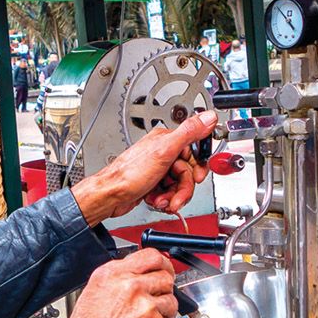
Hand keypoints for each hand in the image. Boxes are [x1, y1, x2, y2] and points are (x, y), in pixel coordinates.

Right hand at [58, 249, 177, 317]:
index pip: (150, 256)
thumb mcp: (93, 294)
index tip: (163, 268)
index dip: (161, 263)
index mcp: (113, 275)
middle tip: (156, 298)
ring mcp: (146, 308)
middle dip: (163, 287)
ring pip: (170, 301)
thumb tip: (137, 275)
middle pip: (165, 276)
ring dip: (162, 310)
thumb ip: (119, 280)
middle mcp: (131, 287)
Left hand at [71, 111, 217, 225]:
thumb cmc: (129, 174)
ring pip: (178, 185)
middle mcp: (161, 153)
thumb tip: (208, 117)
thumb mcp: (164, 151)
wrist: (110, 196)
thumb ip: (188, 132)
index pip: (194, 151)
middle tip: (176, 196)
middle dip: (182, 188)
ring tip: (161, 199)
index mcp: (166, 140)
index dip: (197, 167)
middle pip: (187, 173)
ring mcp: (157, 169)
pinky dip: (164, 200)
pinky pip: (169, 193)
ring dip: (172, 196)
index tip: (197, 178)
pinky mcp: (153, 183)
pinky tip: (155, 200)